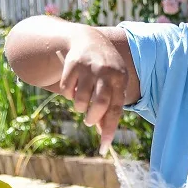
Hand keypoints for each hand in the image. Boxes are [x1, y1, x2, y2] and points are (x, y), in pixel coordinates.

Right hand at [57, 30, 128, 149]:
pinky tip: (73, 85)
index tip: (103, 148)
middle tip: (89, 120)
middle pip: (100, 104)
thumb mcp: (111, 84)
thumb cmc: (103, 70)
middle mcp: (107, 71)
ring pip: (81, 100)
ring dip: (79, 106)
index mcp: (120, 78)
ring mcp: (89, 67)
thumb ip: (109, 108)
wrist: (86, 39)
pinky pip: (67, 91)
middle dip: (92, 118)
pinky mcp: (73, 64)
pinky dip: (68, 94)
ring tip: (82, 99)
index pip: (116, 109)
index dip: (109, 130)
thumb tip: (104, 135)